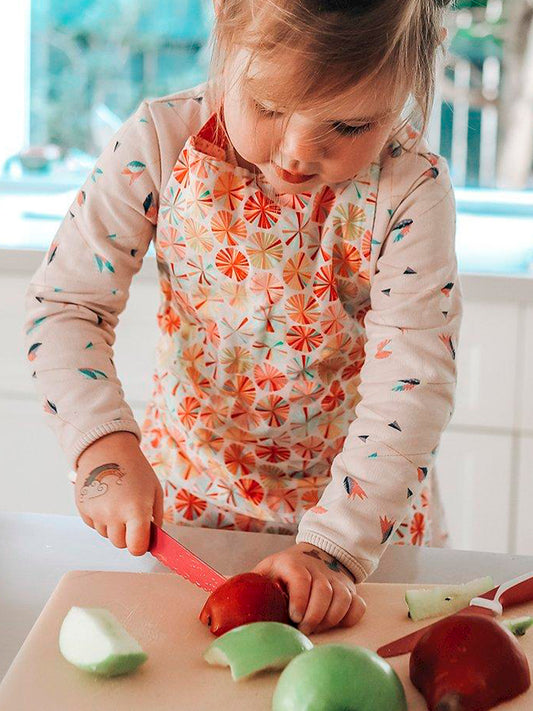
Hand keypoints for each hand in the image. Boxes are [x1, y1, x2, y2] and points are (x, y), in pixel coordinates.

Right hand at [75, 431, 163, 555]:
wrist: (108, 449)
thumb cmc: (135, 469)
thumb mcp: (154, 491)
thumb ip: (156, 518)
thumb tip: (153, 539)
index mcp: (136, 510)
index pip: (136, 548)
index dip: (141, 545)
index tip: (142, 539)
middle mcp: (114, 515)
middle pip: (120, 544)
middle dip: (128, 535)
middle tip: (131, 516)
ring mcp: (96, 513)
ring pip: (107, 535)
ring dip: (114, 526)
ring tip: (118, 502)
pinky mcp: (83, 509)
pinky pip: (95, 525)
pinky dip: (101, 518)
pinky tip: (107, 499)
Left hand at [252, 542, 365, 635]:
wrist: (315, 555)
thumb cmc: (284, 570)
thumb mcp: (266, 569)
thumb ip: (251, 582)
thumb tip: (224, 597)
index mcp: (293, 564)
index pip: (301, 578)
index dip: (299, 599)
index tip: (294, 617)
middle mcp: (318, 569)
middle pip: (324, 592)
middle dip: (314, 617)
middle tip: (303, 630)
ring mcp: (336, 580)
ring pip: (342, 600)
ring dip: (330, 619)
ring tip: (315, 628)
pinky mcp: (350, 590)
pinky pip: (357, 606)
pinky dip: (348, 618)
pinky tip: (335, 623)